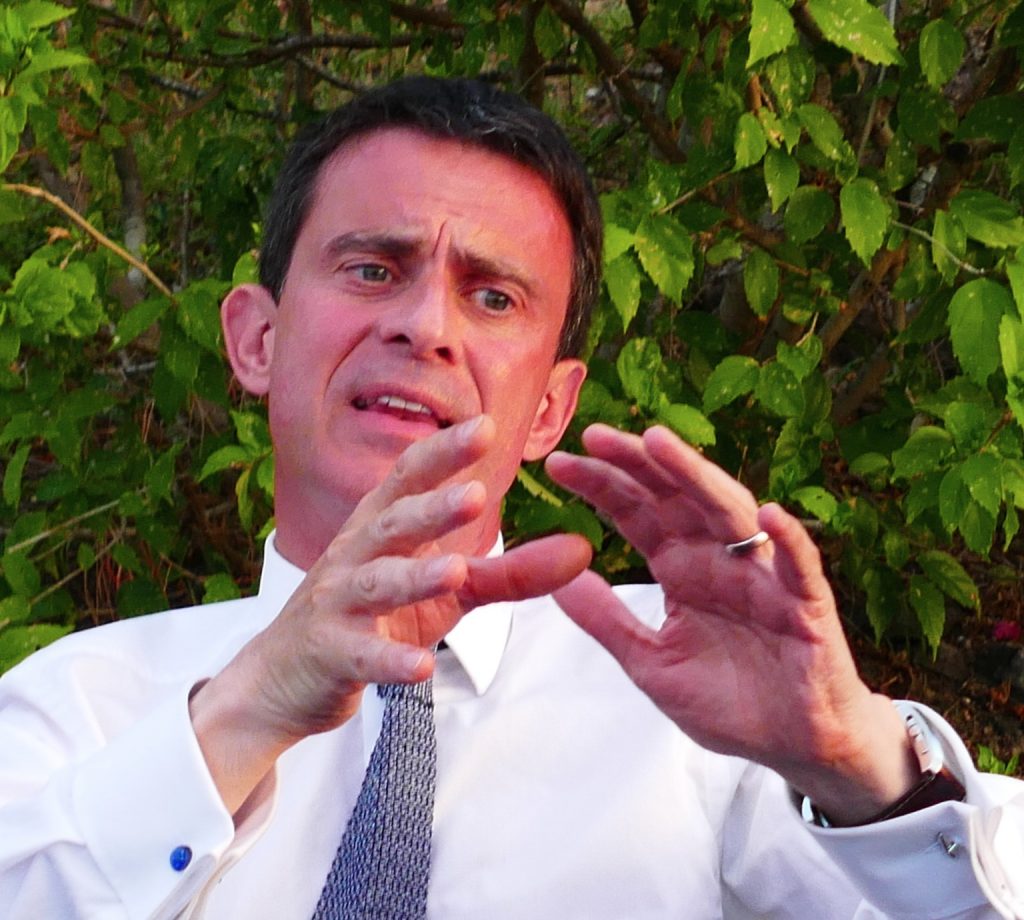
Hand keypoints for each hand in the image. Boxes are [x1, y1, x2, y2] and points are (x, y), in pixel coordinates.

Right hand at [192, 415, 591, 813]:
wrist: (289, 675)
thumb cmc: (372, 617)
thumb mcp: (448, 592)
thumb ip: (511, 571)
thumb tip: (582, 549)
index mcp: (383, 527)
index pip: (411, 478)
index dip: (445, 452)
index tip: (486, 427)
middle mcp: (356, 555)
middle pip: (393, 523)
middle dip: (432, 507)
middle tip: (477, 493)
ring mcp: (338, 604)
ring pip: (375, 584)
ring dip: (413, 577)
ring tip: (455, 571)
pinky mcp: (331, 654)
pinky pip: (360, 656)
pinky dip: (388, 661)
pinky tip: (419, 668)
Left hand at [545, 424, 916, 822]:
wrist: (793, 745)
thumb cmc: (730, 701)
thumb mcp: (650, 662)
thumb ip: (607, 621)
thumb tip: (555, 583)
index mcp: (681, 569)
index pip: (636, 514)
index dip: (601, 486)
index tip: (559, 464)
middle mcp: (718, 560)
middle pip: (675, 498)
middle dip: (638, 464)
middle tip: (595, 435)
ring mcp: (763, 578)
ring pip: (729, 514)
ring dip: (696, 477)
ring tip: (659, 443)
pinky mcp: (806, 609)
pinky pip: (800, 568)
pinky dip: (788, 541)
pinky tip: (768, 513)